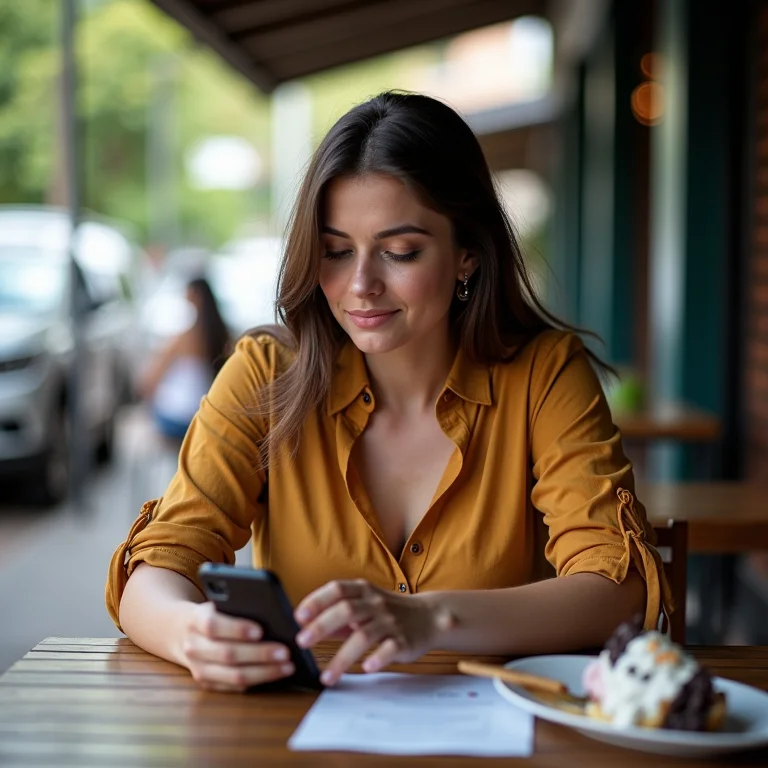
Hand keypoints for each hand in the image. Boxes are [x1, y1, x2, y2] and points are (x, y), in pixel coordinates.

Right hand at [180, 602, 295, 691]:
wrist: (184, 632)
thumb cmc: (215, 613)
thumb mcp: (219, 603)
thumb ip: (238, 606)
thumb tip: (273, 614)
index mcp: (195, 620)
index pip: (213, 625)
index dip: (236, 629)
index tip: (261, 630)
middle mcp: (193, 646)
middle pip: (227, 654)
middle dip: (259, 654)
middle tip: (285, 652)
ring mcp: (198, 668)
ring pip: (233, 675)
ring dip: (264, 672)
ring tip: (287, 666)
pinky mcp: (206, 684)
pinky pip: (234, 687)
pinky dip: (257, 682)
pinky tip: (276, 675)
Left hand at [293, 579, 453, 685]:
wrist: (428, 617)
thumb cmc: (386, 612)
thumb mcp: (362, 605)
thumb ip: (336, 614)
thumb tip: (304, 625)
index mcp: (363, 590)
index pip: (337, 589)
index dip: (316, 601)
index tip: (298, 616)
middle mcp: (376, 603)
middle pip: (346, 610)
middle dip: (322, 626)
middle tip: (302, 643)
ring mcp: (390, 621)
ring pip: (364, 635)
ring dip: (342, 657)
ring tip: (327, 676)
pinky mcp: (404, 640)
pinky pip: (390, 648)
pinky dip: (377, 658)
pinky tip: (366, 669)